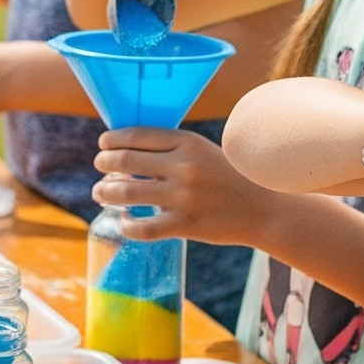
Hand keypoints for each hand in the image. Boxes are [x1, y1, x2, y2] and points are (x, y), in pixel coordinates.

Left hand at [93, 128, 276, 244]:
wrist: (264, 210)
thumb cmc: (230, 179)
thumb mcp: (204, 152)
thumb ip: (172, 151)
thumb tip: (128, 155)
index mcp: (188, 143)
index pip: (138, 135)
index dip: (113, 140)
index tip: (104, 145)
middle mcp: (183, 167)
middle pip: (126, 161)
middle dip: (104, 163)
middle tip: (99, 168)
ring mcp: (183, 197)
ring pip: (127, 193)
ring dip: (106, 192)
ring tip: (100, 193)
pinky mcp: (185, 225)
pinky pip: (143, 228)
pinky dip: (127, 224)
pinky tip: (125, 220)